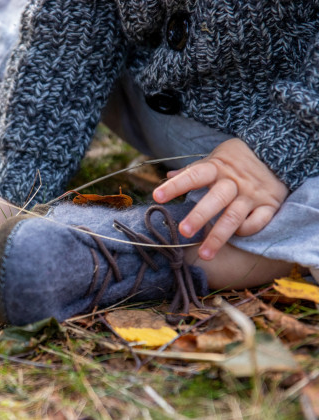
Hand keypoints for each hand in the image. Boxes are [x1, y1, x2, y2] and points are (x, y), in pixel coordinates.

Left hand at [153, 138, 288, 259]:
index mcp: (217, 168)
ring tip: (204, 254)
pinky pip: (258, 222)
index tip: (157, 196)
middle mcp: (233, 182)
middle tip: (183, 232)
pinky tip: (236, 236)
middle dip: (199, 216)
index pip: (193, 175)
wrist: (278, 152)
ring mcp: (252, 195)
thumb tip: (168, 175)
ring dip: (219, 237)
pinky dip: (246, 230)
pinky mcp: (269, 205)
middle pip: (216, 200)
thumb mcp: (215, 158)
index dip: (175, 186)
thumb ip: (193, 169)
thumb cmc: (237, 159)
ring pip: (234, 217)